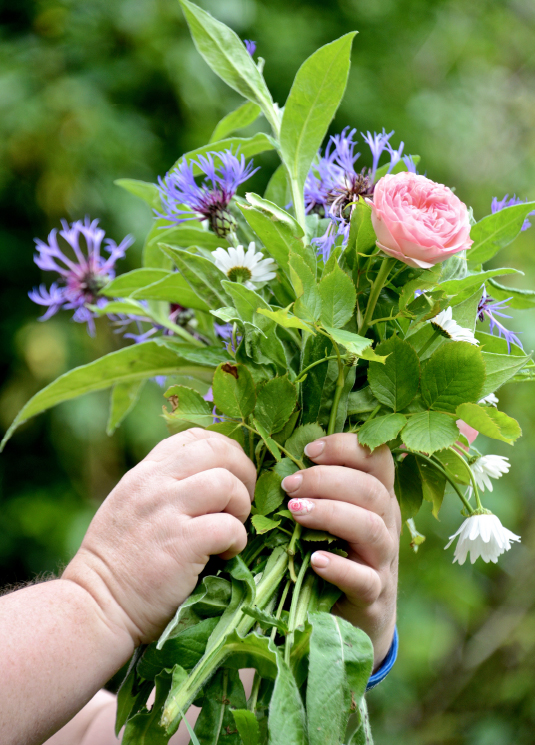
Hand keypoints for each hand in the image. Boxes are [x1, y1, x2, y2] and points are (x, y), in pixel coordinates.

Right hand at [63, 429, 255, 645]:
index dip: (225, 449)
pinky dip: (237, 539)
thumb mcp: (130, 507)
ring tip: (233, 526)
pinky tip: (226, 553)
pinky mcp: (181, 543)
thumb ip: (161, 487)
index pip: (194, 437)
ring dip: (240, 504)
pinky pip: (228, 526)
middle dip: (242, 471)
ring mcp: (167, 512)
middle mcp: (155, 485)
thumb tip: (209, 477)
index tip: (233, 472)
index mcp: (144, 473)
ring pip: (225, 482)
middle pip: (216, 450)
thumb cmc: (117, 563)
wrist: (97, 605)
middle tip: (242, 500)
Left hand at [281, 433, 399, 667]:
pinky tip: (315, 560)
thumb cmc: (335, 555)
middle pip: (371, 490)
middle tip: (289, 486)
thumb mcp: (332, 519)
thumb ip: (318, 491)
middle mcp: (386, 524)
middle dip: (327, 480)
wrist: (355, 619)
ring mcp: (383, 561)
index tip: (309, 451)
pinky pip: (364, 579)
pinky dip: (340, 568)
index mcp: (377, 498)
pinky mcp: (374, 597)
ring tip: (295, 512)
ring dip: (331, 513)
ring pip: (371, 528)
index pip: (377, 459)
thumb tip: (280, 463)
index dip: (345, 447)